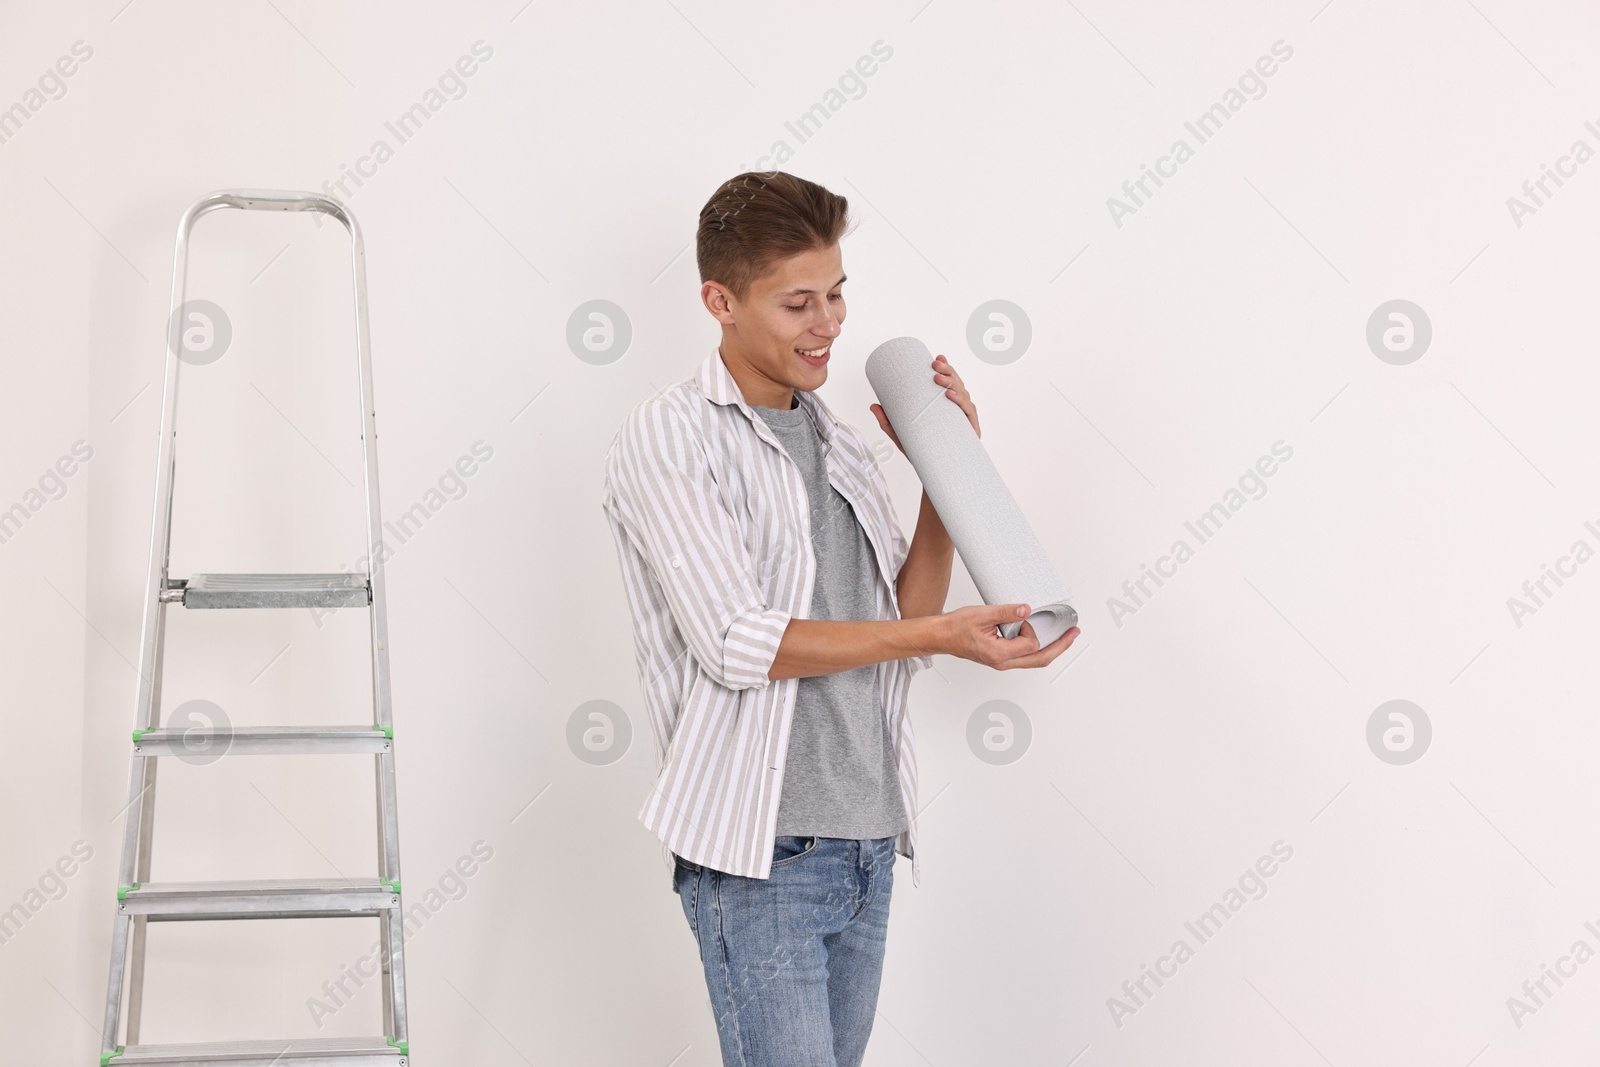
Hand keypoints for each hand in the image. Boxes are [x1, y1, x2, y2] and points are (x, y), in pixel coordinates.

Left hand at [870, 353, 980, 453]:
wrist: (933, 475)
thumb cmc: (920, 453)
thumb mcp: (901, 435)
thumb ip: (887, 421)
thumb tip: (873, 405)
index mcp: (945, 407)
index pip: (949, 383)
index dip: (946, 368)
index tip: (937, 358)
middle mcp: (957, 410)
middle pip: (957, 384)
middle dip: (948, 371)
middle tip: (935, 365)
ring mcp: (964, 420)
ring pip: (964, 395)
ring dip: (952, 383)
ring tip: (938, 379)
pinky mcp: (970, 432)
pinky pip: (968, 413)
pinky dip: (961, 402)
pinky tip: (950, 396)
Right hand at [936, 603, 1078, 669]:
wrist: (940, 636)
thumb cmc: (955, 627)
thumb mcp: (982, 615)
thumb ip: (1006, 613)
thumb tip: (1026, 610)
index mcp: (999, 654)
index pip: (1030, 644)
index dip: (1030, 628)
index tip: (1021, 617)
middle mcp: (1002, 662)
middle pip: (1040, 660)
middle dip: (1060, 646)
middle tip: (1074, 634)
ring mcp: (1002, 662)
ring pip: (1034, 660)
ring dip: (1050, 648)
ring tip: (1063, 638)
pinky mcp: (1000, 657)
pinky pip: (1025, 656)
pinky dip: (1036, 647)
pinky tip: (1041, 639)